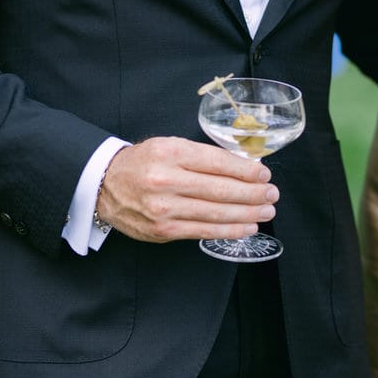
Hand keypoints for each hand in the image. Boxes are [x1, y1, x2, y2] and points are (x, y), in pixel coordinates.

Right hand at [95, 136, 278, 243]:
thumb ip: (202, 156)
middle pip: (220, 190)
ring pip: (215, 213)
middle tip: (272, 194)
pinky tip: (246, 226)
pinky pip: (203, 232)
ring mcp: (164, 209)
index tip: (264, 173)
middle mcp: (166, 181)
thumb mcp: (169, 146)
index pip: (217, 163)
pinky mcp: (163, 231)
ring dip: (247, 213)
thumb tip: (244, 165)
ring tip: (266, 210)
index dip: (246, 170)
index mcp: (171, 153)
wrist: (105, 186)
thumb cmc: (143, 163)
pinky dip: (229, 231)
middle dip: (252, 193)